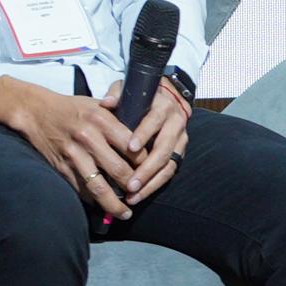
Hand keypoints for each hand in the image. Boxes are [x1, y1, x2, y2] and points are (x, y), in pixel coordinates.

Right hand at [0, 74, 142, 219]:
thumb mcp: (98, 105)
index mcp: (102, 120)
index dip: (145, 162)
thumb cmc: (72, 108)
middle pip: (119, 170)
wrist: (36, 111)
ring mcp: (74, 155)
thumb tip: (145, 136)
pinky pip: (81, 189)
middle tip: (142, 195)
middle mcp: (89, 138)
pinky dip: (93, 201)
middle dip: (134, 186)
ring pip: (99, 186)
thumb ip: (120, 119)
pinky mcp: (62, 167)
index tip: (152, 171)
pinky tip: (103, 206)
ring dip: (114, 204)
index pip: (132, 145)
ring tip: (125, 213)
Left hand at [119, 81, 194, 204]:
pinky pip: (169, 172)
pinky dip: (154, 185)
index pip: (155, 121)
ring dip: (151, 182)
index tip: (130, 147)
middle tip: (130, 184)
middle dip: (146, 168)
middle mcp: (176, 124)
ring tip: (133, 195)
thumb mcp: (130, 89)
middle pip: (164, 149)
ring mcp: (180, 140)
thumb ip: (117, 94)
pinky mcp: (179, 153)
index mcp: (163, 107)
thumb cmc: (142, 97)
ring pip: (169, 165)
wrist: (167, 99)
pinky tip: (139, 195)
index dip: (144, 134)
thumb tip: (105, 103)